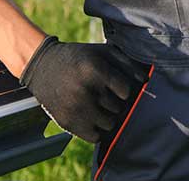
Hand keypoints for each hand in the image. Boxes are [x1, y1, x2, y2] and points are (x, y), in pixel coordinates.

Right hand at [19, 36, 149, 142]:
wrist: (42, 65)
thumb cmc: (79, 57)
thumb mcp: (102, 51)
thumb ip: (127, 64)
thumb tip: (146, 81)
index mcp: (95, 70)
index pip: (126, 92)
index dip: (123, 89)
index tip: (116, 85)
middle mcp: (85, 91)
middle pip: (119, 108)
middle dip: (115, 101)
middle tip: (104, 94)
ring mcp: (75, 109)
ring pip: (110, 124)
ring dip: (108, 116)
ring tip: (98, 105)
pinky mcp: (66, 123)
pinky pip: (95, 137)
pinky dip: (97, 129)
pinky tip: (92, 116)